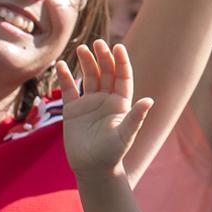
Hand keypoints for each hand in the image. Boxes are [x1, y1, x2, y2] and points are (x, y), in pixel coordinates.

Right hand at [58, 41, 153, 177]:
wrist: (92, 168)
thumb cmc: (112, 153)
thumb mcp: (125, 135)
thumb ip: (136, 117)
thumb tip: (150, 101)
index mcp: (121, 103)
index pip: (123, 77)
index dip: (121, 62)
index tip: (118, 47)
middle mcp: (106, 99)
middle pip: (106, 73)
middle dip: (103, 57)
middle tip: (98, 43)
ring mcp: (89, 103)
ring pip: (89, 77)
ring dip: (86, 62)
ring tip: (82, 49)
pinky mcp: (73, 110)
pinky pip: (69, 89)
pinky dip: (65, 77)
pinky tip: (62, 65)